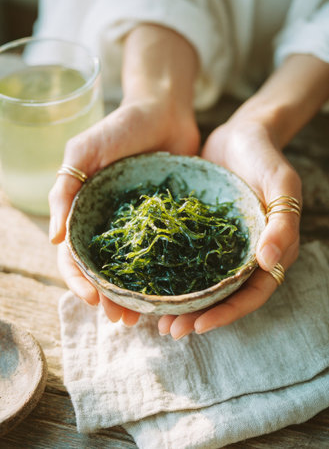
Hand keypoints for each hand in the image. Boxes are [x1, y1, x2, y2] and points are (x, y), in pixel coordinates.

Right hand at [50, 97, 198, 321]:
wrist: (164, 111)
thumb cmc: (120, 127)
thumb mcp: (84, 151)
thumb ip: (65, 189)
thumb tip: (54, 240)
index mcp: (86, 212)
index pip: (76, 255)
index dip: (79, 280)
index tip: (93, 299)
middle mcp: (111, 225)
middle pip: (105, 270)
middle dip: (109, 297)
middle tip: (122, 320)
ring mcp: (139, 226)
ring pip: (133, 270)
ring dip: (135, 296)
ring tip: (144, 318)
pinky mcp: (167, 223)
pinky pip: (164, 254)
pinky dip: (163, 276)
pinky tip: (171, 294)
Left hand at [158, 119, 301, 338]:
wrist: (241, 134)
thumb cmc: (266, 158)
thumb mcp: (281, 185)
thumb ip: (281, 223)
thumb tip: (268, 262)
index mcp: (268, 251)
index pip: (251, 293)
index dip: (228, 313)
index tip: (199, 325)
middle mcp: (243, 254)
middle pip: (223, 296)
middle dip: (198, 316)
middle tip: (170, 331)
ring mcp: (220, 245)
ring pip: (201, 283)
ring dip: (181, 304)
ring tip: (155, 319)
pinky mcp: (200, 233)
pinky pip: (185, 258)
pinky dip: (170, 274)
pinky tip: (148, 284)